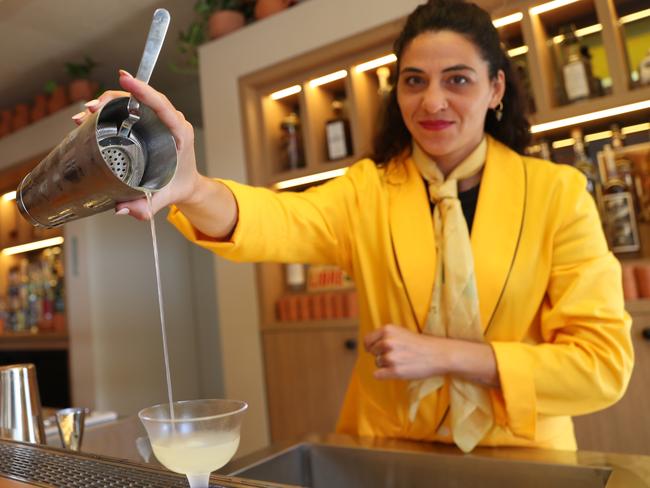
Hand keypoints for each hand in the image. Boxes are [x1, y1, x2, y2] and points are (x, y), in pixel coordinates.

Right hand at [71, 70, 200, 220]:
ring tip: (83, 115)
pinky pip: (128, 110)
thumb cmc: (179, 187)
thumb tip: (122, 209)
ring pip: (132, 102)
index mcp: (179, 134)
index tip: (127, 81)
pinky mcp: (147, 124)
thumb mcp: (164, 198)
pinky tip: (89, 118)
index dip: (144, 91)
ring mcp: (158, 121)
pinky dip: (109, 111)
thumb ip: (146, 206)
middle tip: (90, 109)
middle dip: (113, 98)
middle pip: (141, 99)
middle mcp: (169, 123)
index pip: (162, 106)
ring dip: (106, 103)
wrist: (186, 185)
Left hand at [363, 324, 450, 379]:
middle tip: (397, 355)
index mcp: (387, 330)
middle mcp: (387, 342)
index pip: (367, 340)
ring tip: (401, 361)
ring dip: (386, 364)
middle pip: (373, 353)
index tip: (375, 350)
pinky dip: (383, 375)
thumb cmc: (419, 343)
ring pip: (377, 363)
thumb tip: (368, 345)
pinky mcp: (395, 371)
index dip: (370, 346)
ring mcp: (391, 357)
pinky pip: (378, 375)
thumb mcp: (400, 332)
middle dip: (381, 355)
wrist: (438, 354)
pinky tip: (395, 371)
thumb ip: (385, 336)